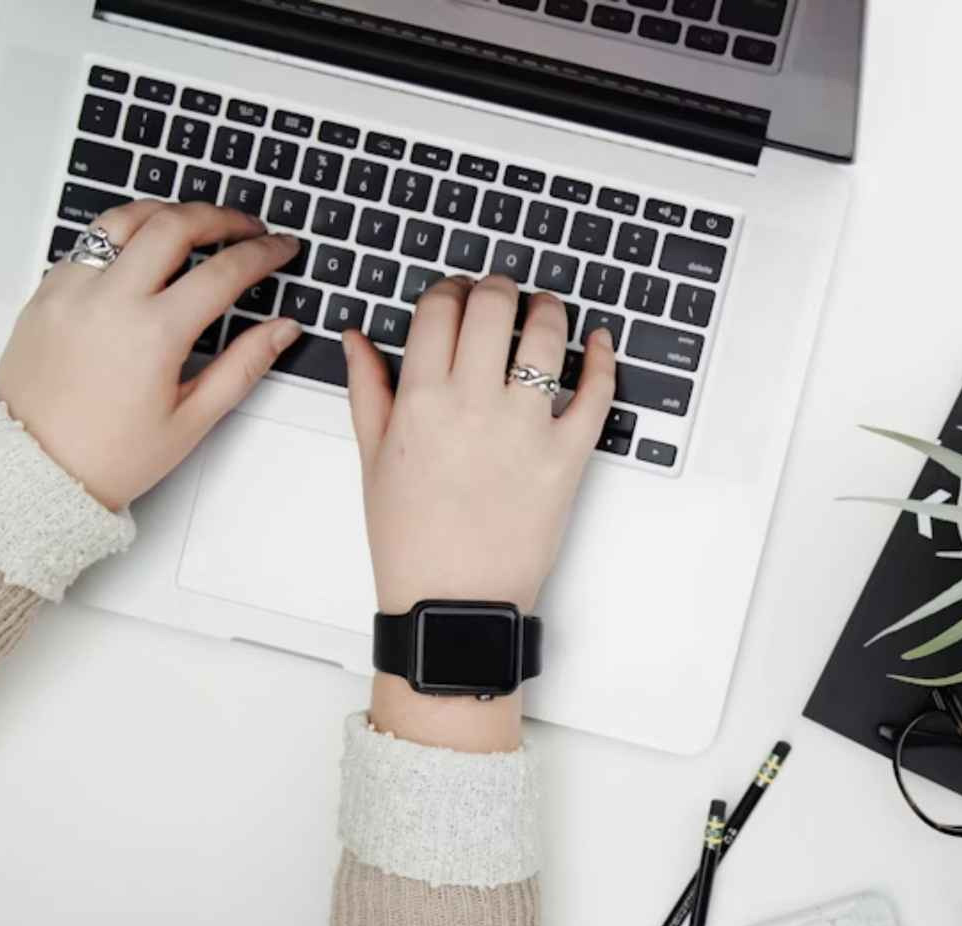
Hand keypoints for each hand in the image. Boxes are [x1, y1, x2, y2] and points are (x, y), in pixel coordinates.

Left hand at [0, 200, 302, 509]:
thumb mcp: (191, 420)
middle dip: (221, 217)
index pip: (223, 271)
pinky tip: (144, 250)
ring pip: (125, 218)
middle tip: (248, 226)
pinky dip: (124, 234)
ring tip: (196, 223)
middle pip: (174, 224)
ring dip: (168, 212)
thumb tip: (282, 330)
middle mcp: (108, 300)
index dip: (263, 253)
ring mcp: (71, 290)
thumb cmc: (106, 456)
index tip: (281, 248)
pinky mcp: (46, 292)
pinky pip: (89, 242)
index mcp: (152, 334)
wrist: (30, 470)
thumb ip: (243, 366)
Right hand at [345, 275, 615, 748]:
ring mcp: (525, 429)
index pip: (440, 309)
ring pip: (547, 336)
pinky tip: (598, 342)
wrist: (453, 602)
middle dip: (498, 287)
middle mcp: (474, 405)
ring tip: (545, 310)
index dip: (450, 289)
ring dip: (549, 309)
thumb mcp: (373, 459)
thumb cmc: (410, 539)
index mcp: (421, 400)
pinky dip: (602, 359)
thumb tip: (358, 337)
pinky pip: (596, 393)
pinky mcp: (568, 457)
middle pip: (493, 306)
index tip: (457, 294)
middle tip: (502, 293)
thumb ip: (367, 388)